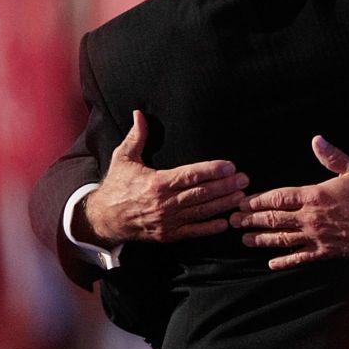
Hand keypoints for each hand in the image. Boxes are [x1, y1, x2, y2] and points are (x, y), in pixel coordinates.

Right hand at [79, 112, 247, 244]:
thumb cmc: (117, 185)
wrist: (104, 218)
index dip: (211, 170)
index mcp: (156, 182)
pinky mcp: (168, 235)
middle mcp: (164, 203)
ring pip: (201, 212)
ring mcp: (167, 221)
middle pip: (200, 193)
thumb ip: (136, 136)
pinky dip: (210, 228)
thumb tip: (139, 113)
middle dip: (224, 186)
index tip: (229, 166)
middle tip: (244, 179)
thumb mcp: (124, 158)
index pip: (189, 175)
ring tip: (242, 197)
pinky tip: (226, 222)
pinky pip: (193, 232)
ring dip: (223, 204)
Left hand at [231, 136, 348, 269]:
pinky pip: (300, 258)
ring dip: (261, 239)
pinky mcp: (325, 252)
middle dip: (251, 220)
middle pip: (274, 219)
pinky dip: (285, 261)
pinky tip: (271, 263)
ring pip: (282, 239)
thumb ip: (332, 156)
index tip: (243, 201)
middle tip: (232, 221)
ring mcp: (317, 237)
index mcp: (315, 196)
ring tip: (244, 239)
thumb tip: (316, 139)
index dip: (258, 200)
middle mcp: (311, 218)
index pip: (279, 197)